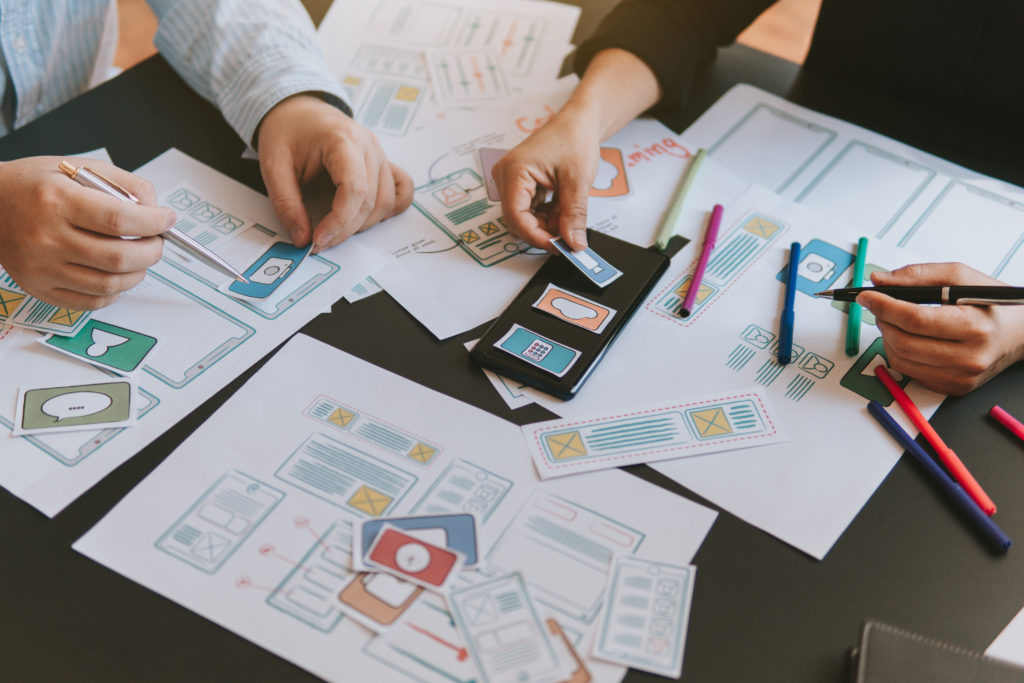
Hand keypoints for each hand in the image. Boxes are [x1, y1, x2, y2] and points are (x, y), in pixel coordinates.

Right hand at [0, 156, 174, 309]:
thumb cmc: (34, 186)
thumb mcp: (77, 168)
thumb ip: (123, 184)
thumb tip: (155, 210)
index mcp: (56, 201)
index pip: (119, 219)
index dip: (153, 222)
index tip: (167, 220)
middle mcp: (47, 237)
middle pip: (119, 257)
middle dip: (152, 251)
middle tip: (157, 241)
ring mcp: (42, 268)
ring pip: (110, 284)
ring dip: (137, 273)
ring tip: (139, 257)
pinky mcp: (40, 288)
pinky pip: (91, 301)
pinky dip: (114, 291)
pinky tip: (116, 274)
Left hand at [257, 94, 412, 252]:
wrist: (299, 110)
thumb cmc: (287, 132)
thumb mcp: (273, 166)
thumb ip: (286, 204)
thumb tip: (302, 239)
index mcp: (342, 140)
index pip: (354, 189)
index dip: (339, 221)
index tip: (317, 240)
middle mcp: (369, 147)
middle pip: (370, 201)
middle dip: (345, 229)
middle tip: (317, 243)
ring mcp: (381, 155)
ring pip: (385, 202)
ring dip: (362, 225)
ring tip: (334, 231)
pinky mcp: (384, 164)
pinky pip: (401, 191)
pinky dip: (388, 210)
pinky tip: (365, 218)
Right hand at [492, 102, 600, 250]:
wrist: (579, 122)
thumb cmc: (575, 138)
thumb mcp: (578, 181)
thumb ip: (574, 215)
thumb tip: (573, 243)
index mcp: (514, 171)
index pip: (516, 216)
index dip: (537, 236)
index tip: (560, 247)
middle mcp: (506, 176)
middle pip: (518, 220)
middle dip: (543, 231)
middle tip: (569, 236)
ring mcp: (511, 180)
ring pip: (524, 217)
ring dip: (547, 223)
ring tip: (568, 212)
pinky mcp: (520, 184)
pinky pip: (529, 209)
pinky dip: (546, 215)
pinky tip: (562, 207)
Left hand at [857, 262, 1023, 393]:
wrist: (1021, 334)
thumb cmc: (992, 304)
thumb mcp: (962, 277)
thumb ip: (919, 275)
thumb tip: (880, 280)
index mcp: (974, 327)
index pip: (915, 319)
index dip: (884, 306)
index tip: (866, 295)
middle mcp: (969, 357)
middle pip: (903, 342)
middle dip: (883, 321)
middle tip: (880, 306)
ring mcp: (961, 377)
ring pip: (901, 360)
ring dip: (887, 338)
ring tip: (894, 321)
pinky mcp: (954, 388)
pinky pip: (911, 373)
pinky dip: (900, 353)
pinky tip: (908, 338)